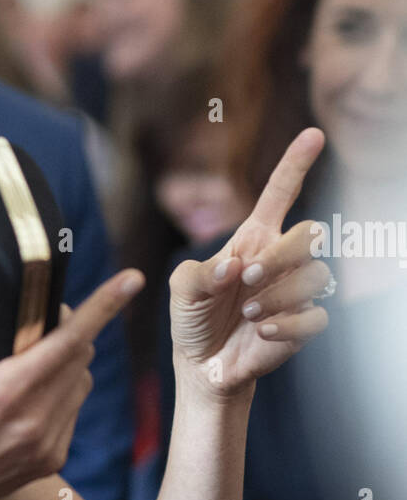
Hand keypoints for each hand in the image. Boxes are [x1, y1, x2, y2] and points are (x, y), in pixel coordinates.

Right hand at [0, 227, 143, 499]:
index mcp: (9, 389)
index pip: (72, 337)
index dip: (106, 303)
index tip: (134, 278)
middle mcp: (35, 420)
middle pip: (81, 356)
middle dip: (70, 333)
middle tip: (37, 326)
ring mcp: (47, 446)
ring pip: (81, 386)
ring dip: (67, 366)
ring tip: (30, 363)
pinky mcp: (50, 464)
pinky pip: (72, 416)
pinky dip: (60, 399)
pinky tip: (29, 399)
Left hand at [168, 127, 330, 397]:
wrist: (202, 364)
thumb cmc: (194, 317)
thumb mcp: (181, 289)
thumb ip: (199, 273)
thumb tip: (233, 269)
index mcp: (253, 240)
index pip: (280, 194)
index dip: (295, 164)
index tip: (313, 135)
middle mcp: (280, 261)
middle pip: (310, 233)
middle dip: (283, 253)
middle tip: (249, 277)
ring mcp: (295, 292)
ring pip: (316, 276)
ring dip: (280, 293)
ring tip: (248, 313)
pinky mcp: (303, 325)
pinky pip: (317, 316)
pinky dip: (289, 324)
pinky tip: (263, 332)